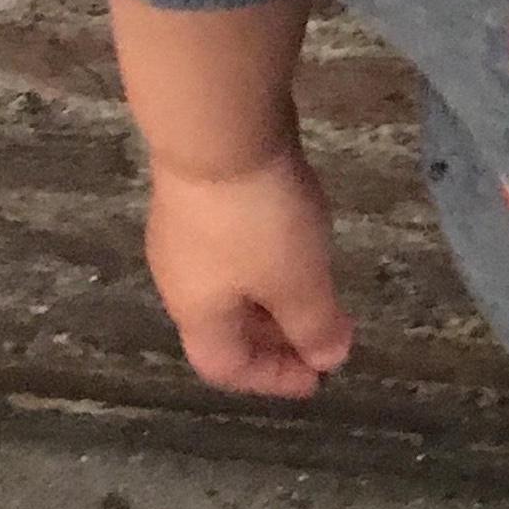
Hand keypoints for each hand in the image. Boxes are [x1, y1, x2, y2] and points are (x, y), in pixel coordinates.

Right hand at [142, 149, 355, 398]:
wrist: (217, 129)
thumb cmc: (258, 219)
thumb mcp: (298, 279)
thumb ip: (314, 324)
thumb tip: (328, 360)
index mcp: (197, 311)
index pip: (225, 367)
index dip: (271, 379)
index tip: (317, 378)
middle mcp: (180, 277)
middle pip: (223, 326)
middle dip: (274, 339)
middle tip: (320, 337)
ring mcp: (183, 230)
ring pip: (229, 283)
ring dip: (270, 297)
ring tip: (313, 290)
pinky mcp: (199, 192)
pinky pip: (232, 246)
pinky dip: (265, 259)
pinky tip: (294, 238)